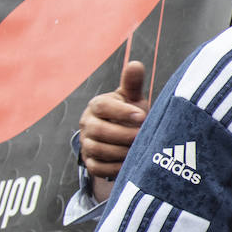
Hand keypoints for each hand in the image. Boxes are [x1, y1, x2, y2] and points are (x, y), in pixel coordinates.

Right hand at [79, 60, 149, 197]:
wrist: (121, 135)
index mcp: (98, 105)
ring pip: (100, 149)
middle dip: (125, 135)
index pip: (104, 106)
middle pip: (101, 131)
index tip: (142, 116)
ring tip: (141, 150)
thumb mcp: (132, 97)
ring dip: (123, 151)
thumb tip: (135, 64)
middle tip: (144, 137)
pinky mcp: (90, 161)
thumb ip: (132, 83)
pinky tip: (131, 163)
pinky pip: (99, 168)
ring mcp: (87, 143)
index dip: (122, 111)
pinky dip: (116, 167)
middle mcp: (88, 123)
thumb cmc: (130, 112)